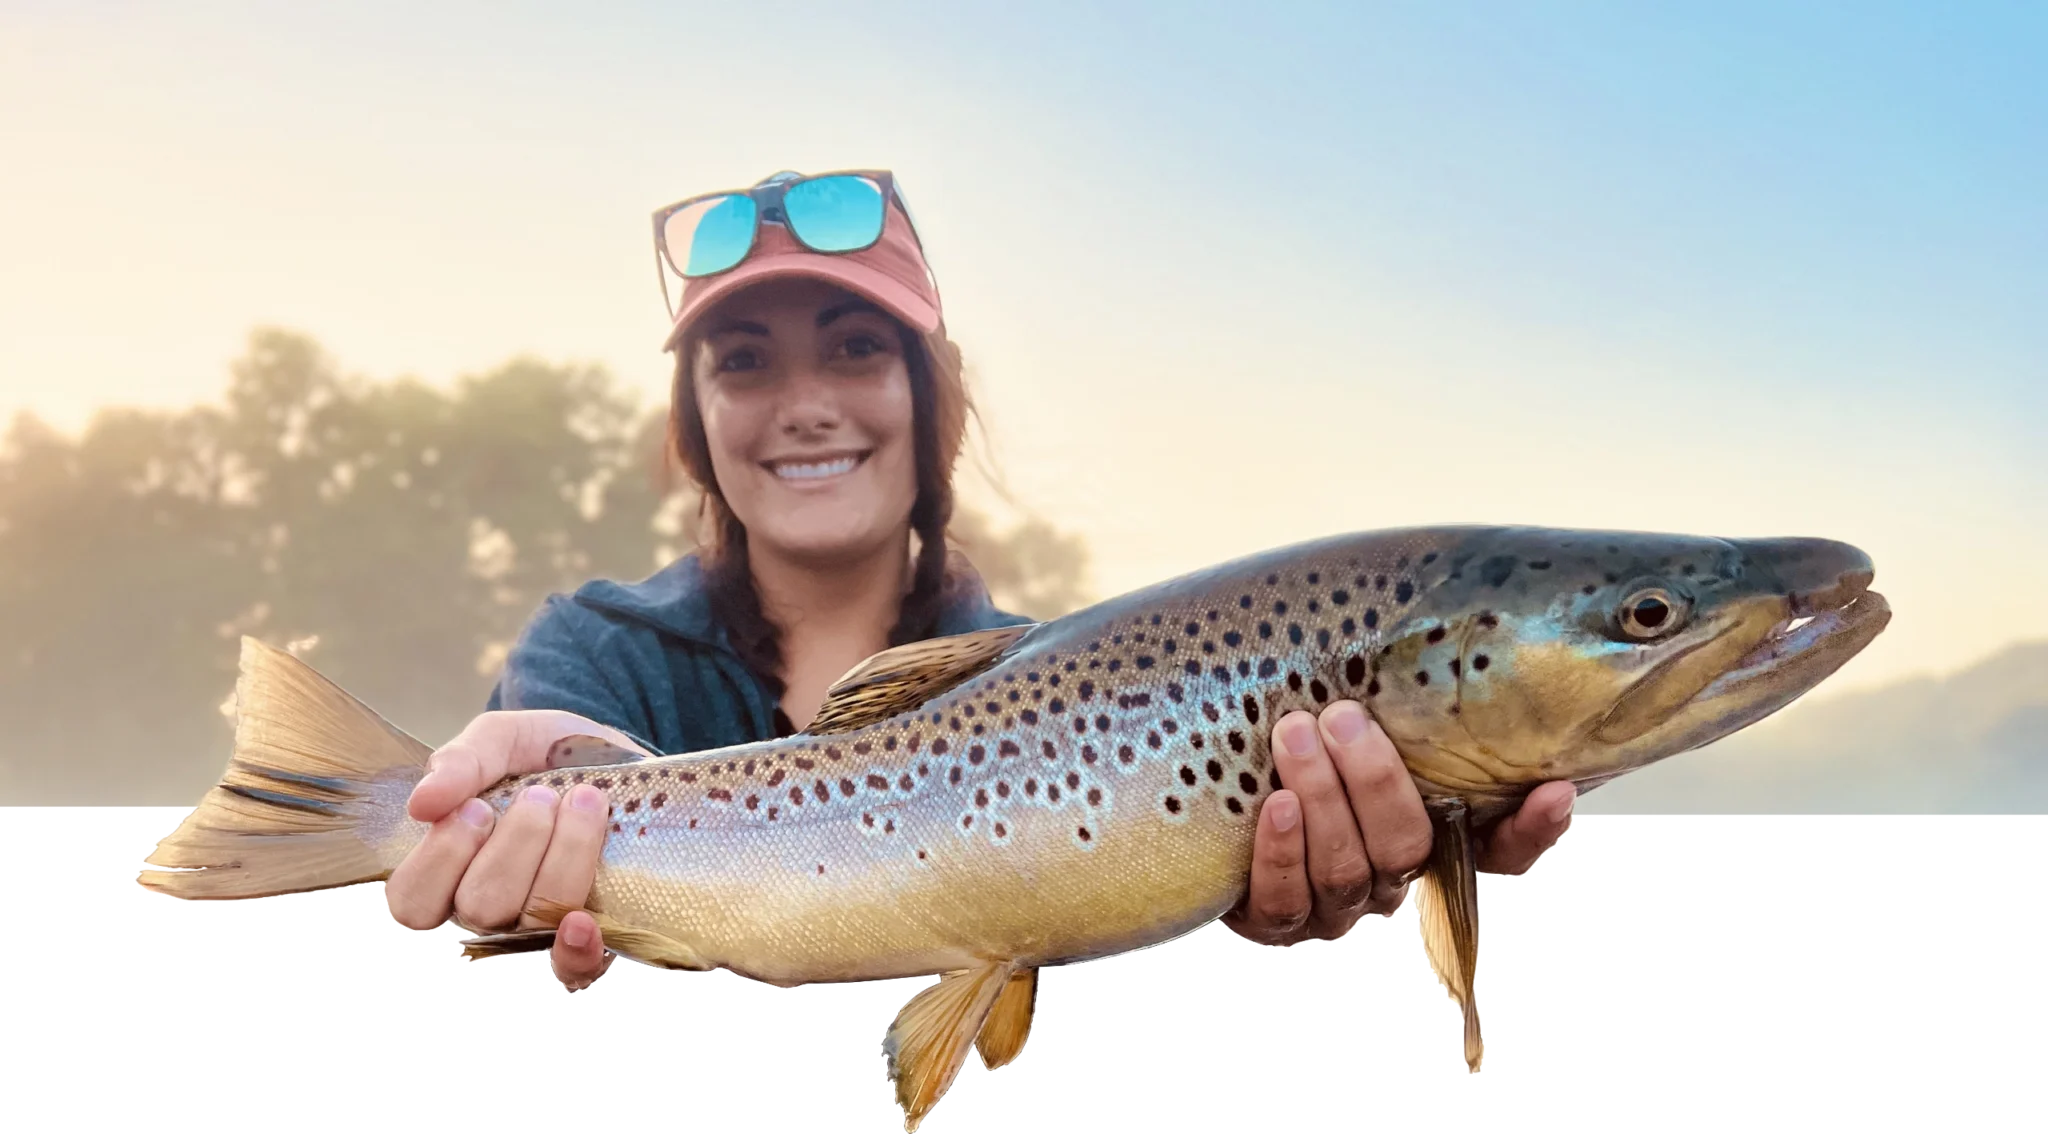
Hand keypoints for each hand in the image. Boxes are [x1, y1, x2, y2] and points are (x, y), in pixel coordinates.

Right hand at [383, 709, 649, 990]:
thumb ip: (461, 761)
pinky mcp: (590, 933)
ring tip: (583, 801)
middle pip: (479, 907)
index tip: (478, 807)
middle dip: (516, 842)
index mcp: (451, 867)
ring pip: (532, 920)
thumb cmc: (546, 754)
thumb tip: (420, 804)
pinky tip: (582, 922)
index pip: (413, 900)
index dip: (441, 858)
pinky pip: (574, 971)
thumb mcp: (503, 739)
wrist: (619, 758)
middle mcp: (489, 907)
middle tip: (540, 795)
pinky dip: (576, 951)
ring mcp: (540, 924)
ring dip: (562, 856)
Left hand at [1223, 700, 1574, 946]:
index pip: (1500, 848)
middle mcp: (1387, 877)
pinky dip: (1282, 852)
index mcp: (1426, 834)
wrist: (1203, 797)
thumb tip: (1429, 609)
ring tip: (1296, 734)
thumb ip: (1391, 695)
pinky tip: (1276, 805)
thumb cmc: (1293, 739)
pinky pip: (1286, 900)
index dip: (1532, 829)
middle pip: (1407, 848)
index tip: (1554, 789)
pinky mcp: (1274, 921)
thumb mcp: (1345, 715)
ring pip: (1347, 871)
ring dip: (1322, 798)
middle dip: (1376, 782)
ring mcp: (1332, 906)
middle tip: (1345, 718)